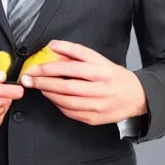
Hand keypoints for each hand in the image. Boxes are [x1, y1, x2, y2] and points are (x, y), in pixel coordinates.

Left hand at [19, 39, 148, 125]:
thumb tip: (52, 45)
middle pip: (67, 87)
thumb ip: (74, 50)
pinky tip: (52, 97)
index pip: (71, 69)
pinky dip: (59, 105)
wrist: (136, 97)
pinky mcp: (96, 120)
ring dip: (49, 94)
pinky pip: (73, 113)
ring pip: (68, 103)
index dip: (51, 68)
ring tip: (38, 86)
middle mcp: (100, 90)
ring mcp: (98, 107)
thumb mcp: (97, 58)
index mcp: (100, 72)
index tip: (34, 67)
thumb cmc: (112, 75)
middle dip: (44, 83)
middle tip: (28, 79)